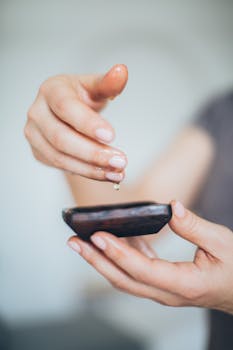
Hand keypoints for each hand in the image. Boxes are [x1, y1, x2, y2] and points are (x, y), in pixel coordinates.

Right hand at [24, 64, 127, 181]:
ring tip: (118, 172)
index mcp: (51, 90)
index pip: (66, 107)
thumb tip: (121, 71)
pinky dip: (86, 172)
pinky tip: (107, 174)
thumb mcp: (95, 87)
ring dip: (91, 168)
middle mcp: (37, 112)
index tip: (111, 136)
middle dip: (93, 153)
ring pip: (60, 157)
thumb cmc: (81, 97)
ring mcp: (35, 135)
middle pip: (61, 138)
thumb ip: (108, 83)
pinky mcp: (39, 152)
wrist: (67, 112)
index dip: (87, 123)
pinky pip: (62, 167)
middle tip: (120, 161)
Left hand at [67, 201, 232, 313]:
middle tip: (73, 242)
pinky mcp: (163, 282)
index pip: (141, 269)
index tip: (97, 236)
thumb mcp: (223, 243)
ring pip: (125, 277)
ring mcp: (163, 290)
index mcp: (182, 284)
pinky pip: (136, 271)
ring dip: (102, 260)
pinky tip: (117, 239)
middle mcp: (167, 292)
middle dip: (95, 260)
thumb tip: (171, 207)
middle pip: (123, 278)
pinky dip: (122, 256)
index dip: (117, 253)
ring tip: (83, 242)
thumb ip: (195, 226)